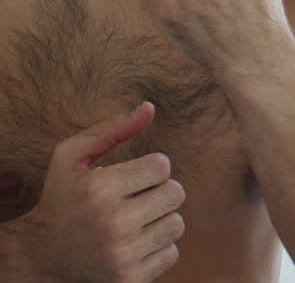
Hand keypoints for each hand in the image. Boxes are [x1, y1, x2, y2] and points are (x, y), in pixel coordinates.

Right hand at [13, 103, 184, 282]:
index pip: (162, 166)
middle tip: (135, 199)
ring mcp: (122, 254)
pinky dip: (156, 247)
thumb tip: (150, 107)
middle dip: (158, 192)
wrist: (40, 256)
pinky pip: (171, 252)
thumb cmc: (61, 199)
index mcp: (99, 189)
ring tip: (133, 221)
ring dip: (159, 220)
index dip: (150, 168)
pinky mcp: (130, 278)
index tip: (132, 177)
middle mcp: (113, 222)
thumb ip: (111, 129)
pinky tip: (132, 244)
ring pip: (176, 223)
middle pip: (175, 193)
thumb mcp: (71, 158)